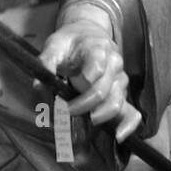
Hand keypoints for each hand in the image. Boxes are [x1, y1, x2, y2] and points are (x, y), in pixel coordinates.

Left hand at [39, 16, 141, 143]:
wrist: (88, 34)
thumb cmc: (71, 41)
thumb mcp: (55, 44)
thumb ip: (46, 62)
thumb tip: (38, 85)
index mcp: (97, 47)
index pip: (97, 65)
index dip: (87, 78)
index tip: (72, 88)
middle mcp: (114, 63)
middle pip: (103, 89)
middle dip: (83, 104)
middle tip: (64, 110)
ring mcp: (120, 80)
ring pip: (116, 102)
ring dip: (99, 115)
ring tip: (83, 120)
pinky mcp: (122, 94)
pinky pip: (132, 112)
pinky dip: (128, 125)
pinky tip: (118, 136)